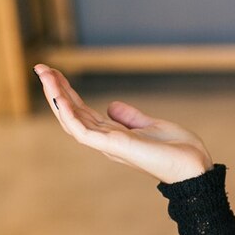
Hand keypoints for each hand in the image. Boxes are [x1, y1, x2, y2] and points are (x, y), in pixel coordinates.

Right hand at [34, 64, 213, 184]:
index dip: (68, 94)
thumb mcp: (151, 125)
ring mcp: (107, 144)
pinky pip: (81, 130)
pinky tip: (58, 96)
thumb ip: (130, 117)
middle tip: (41, 68)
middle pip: (72, 114)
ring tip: (45, 74)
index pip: (83, 112)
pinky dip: (68, 113)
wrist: (193, 166)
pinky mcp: (113, 146)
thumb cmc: (177, 150)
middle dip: (56, 90)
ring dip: (56, 97)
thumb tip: (111, 106)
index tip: (55, 74)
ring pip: (71, 120)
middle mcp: (106, 141)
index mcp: (113, 135)